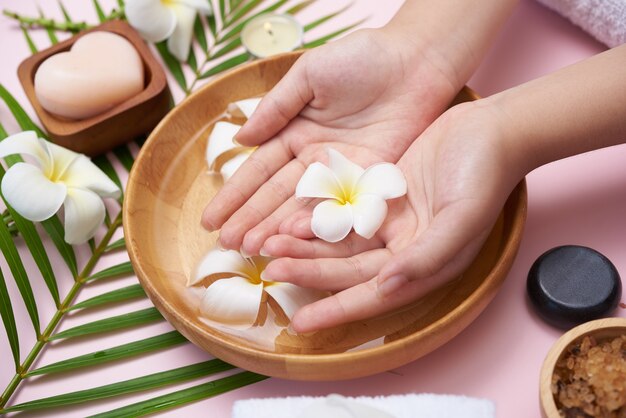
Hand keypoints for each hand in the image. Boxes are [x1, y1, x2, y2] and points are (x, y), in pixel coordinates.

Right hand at [201, 28, 458, 254]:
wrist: (415, 61)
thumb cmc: (361, 58)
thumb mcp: (309, 75)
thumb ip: (276, 109)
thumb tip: (239, 140)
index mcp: (295, 133)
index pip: (258, 171)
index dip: (235, 195)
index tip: (210, 219)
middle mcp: (314, 160)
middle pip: (276, 196)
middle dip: (249, 220)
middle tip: (226, 244)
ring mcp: (341, 176)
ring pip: (303, 208)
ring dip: (276, 229)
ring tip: (250, 250)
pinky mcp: (369, 184)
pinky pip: (340, 208)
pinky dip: (317, 226)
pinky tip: (293, 242)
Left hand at [258, 102, 526, 331]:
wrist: (491, 130)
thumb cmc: (485, 175)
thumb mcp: (461, 219)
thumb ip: (426, 257)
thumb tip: (387, 287)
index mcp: (423, 265)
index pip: (372, 295)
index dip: (336, 309)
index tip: (300, 321)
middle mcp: (403, 249)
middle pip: (347, 267)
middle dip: (309, 270)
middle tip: (272, 269)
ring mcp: (390, 222)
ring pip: (339, 241)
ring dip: (305, 245)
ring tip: (269, 245)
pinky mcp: (381, 195)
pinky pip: (342, 211)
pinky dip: (316, 216)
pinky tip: (289, 218)